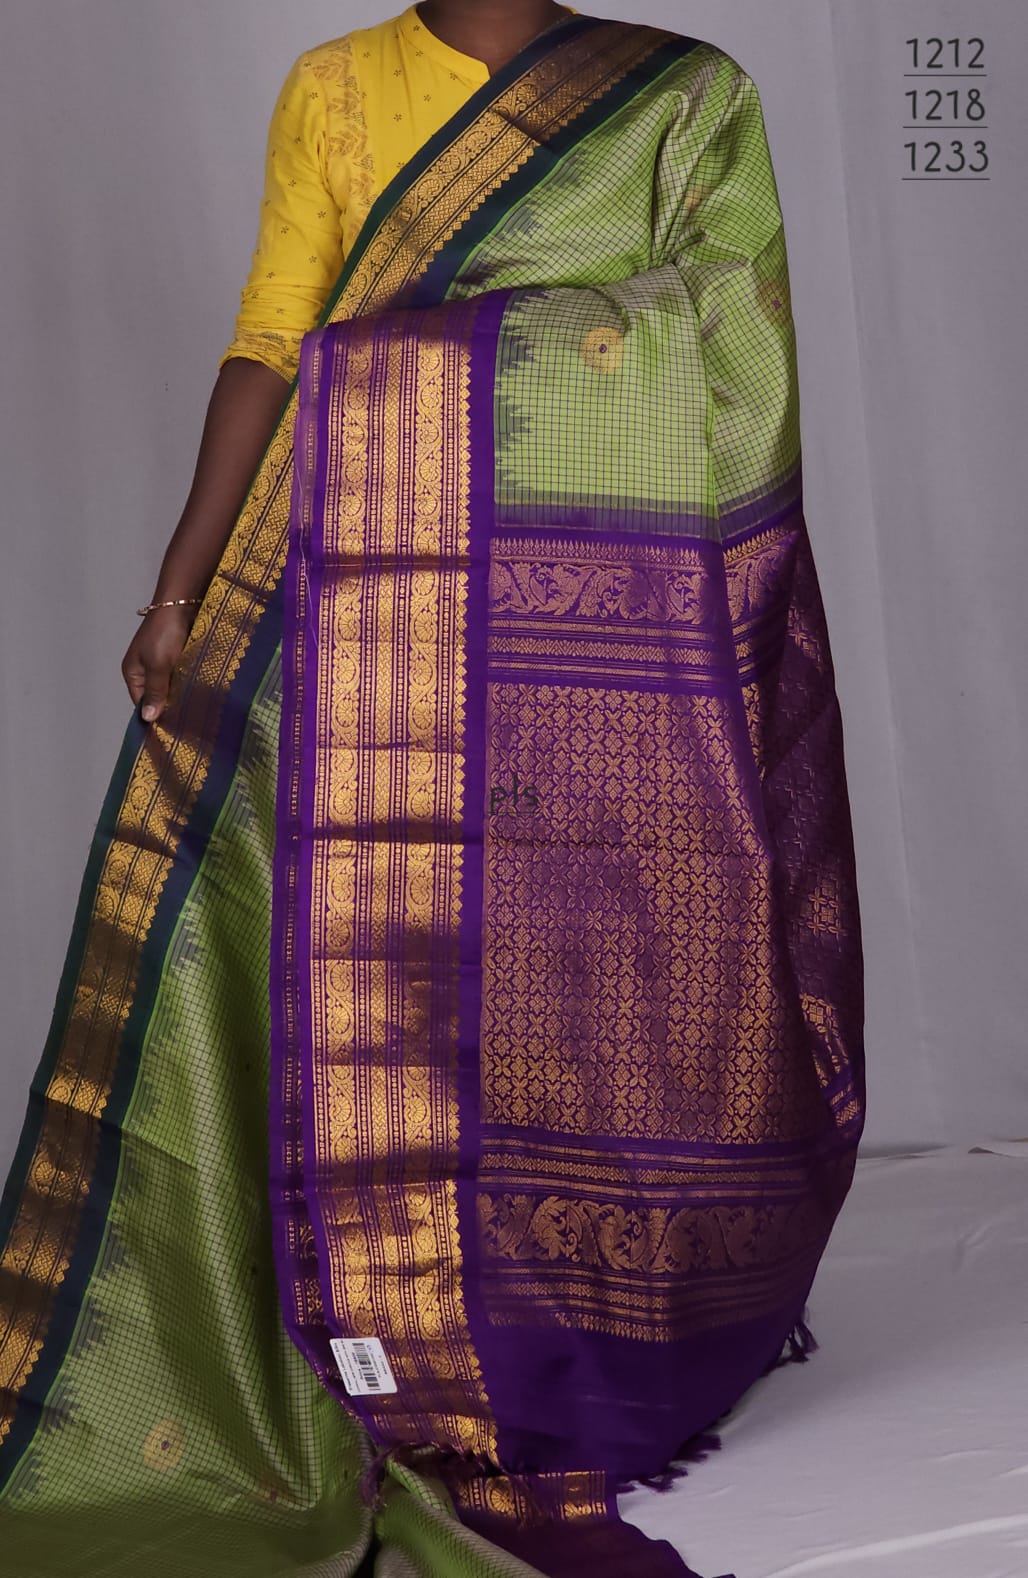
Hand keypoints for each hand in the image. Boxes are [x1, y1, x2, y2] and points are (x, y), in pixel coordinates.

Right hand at [121, 604, 195, 723]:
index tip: (171, 730)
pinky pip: (182, 675)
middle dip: (169, 706)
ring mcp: (162, 662)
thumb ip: (155, 691)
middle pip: (156, 695)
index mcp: (133, 672)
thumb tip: (148, 718)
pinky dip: (189, 683)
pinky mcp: (179, 656)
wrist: (182, 603)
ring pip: (171, 686)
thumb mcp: (158, 665)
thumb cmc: (165, 633)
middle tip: (187, 724)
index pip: (141, 702)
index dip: (154, 714)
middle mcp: (146, 668)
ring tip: (196, 712)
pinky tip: (200, 694)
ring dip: (182, 695)